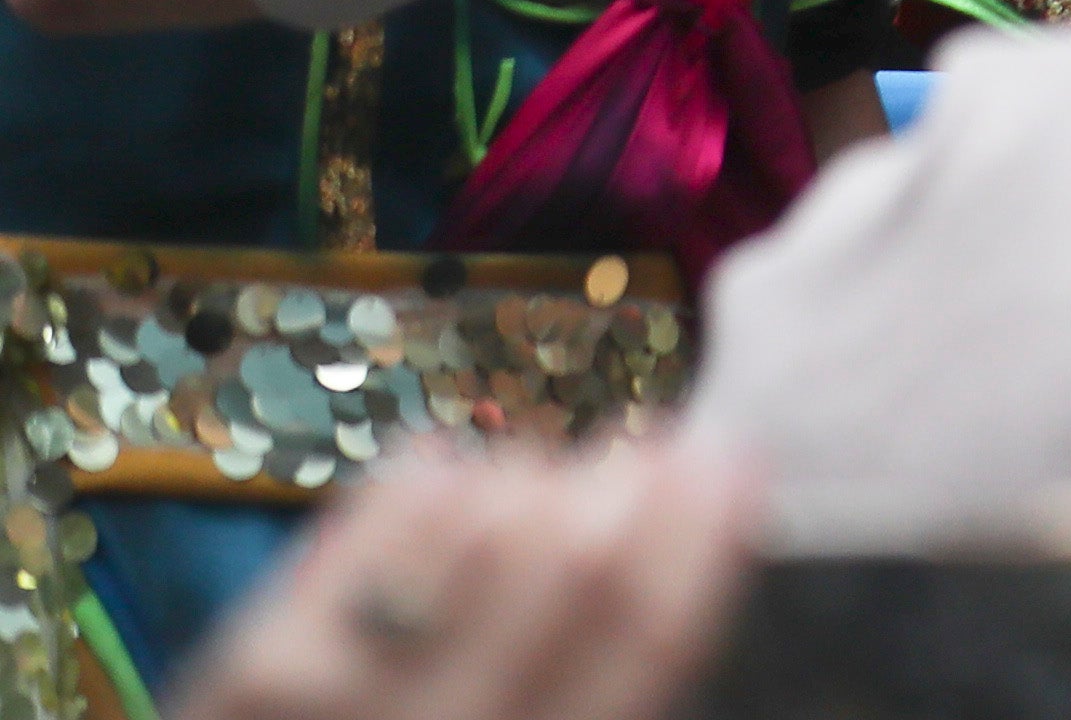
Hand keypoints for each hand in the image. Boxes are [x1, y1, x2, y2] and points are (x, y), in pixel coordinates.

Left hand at [172, 440, 755, 719]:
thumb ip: (622, 669)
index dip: (702, 535)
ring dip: (529, 482)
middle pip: (569, 563)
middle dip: (624, 482)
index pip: (654, 636)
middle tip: (646, 449)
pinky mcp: (264, 663)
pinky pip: (374, 523)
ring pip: (477, 523)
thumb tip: (708, 524)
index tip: (733, 462)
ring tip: (540, 491)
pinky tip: (451, 481)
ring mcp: (342, 696)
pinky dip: (429, 486)